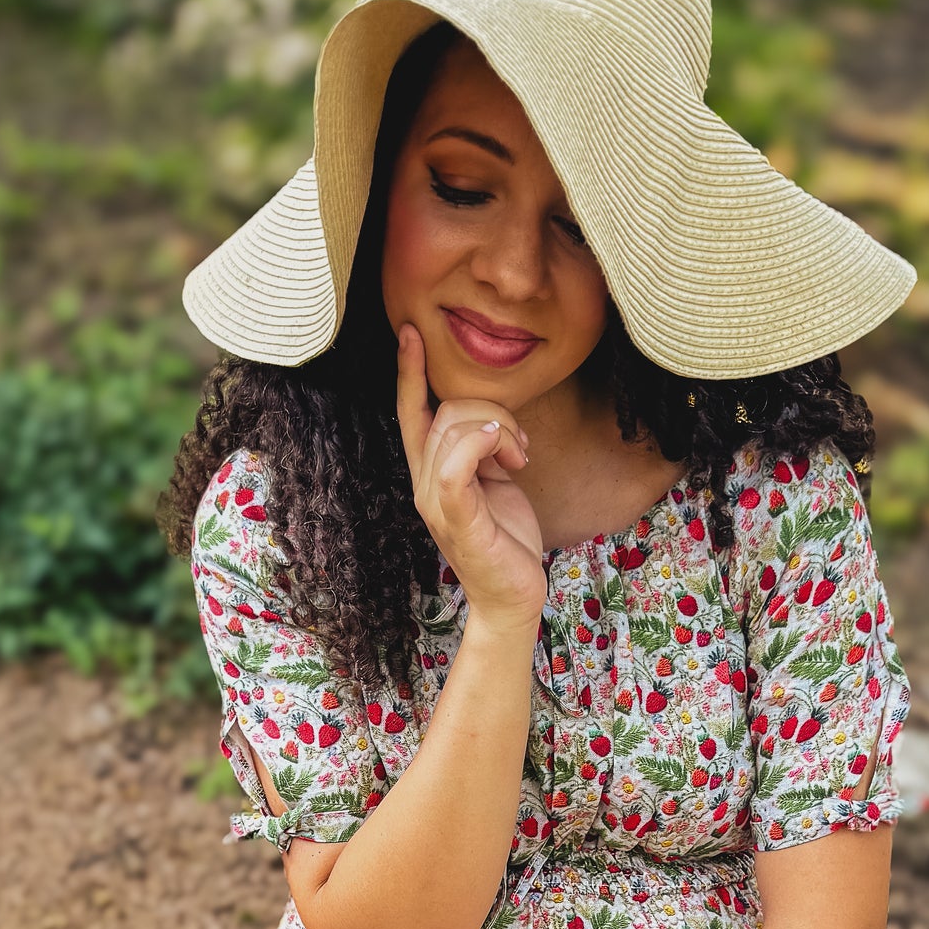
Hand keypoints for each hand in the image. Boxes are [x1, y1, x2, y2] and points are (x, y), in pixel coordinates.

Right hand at [395, 326, 545, 631]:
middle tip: (520, 445)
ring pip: (455, 427)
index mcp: (431, 471)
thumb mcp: (495, 481)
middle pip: (445, 410)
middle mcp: (424, 483)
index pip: (411, 411)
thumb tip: (488, 417)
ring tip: (520, 458)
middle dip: (492, 411)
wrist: (513, 596)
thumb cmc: (507, 540)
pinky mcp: (456, 518)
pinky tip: (508, 452)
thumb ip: (483, 448)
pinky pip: (455, 463)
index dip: (409, 371)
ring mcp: (436, 501)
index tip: (410, 332)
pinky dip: (481, 443)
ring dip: (500, 429)